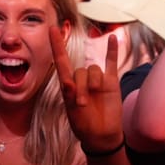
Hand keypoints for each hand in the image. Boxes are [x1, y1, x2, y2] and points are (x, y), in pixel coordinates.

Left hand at [50, 26, 123, 153]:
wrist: (102, 135)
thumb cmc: (84, 125)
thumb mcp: (72, 113)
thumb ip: (70, 97)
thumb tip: (67, 82)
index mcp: (68, 85)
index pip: (62, 61)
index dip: (57, 45)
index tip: (52, 28)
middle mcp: (82, 79)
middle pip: (80, 70)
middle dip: (81, 85)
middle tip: (82, 103)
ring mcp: (97, 80)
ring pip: (94, 69)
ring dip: (94, 82)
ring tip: (95, 96)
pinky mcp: (111, 82)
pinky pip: (111, 62)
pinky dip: (111, 51)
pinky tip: (112, 38)